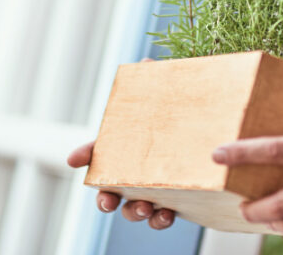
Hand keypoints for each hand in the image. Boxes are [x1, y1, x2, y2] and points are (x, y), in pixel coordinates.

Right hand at [67, 59, 174, 230]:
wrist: (208, 135)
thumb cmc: (176, 118)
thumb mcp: (165, 101)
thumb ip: (154, 84)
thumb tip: (146, 63)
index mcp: (124, 148)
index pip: (97, 151)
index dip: (84, 153)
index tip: (74, 159)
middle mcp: (132, 173)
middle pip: (108, 190)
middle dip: (105, 199)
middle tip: (109, 200)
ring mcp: (150, 190)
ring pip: (133, 209)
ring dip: (134, 213)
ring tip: (145, 208)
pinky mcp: (172, 202)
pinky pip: (160, 218)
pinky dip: (160, 219)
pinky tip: (167, 214)